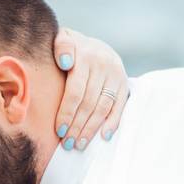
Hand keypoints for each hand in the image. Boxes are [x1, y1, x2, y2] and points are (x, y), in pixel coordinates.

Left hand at [51, 27, 129, 150]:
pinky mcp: (124, 84)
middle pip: (89, 102)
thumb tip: (66, 62)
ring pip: (103, 107)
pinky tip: (103, 136)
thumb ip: (61, 46)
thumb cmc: (72, 48)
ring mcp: (116, 75)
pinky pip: (119, 107)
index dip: (67, 112)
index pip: (76, 90)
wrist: (94, 44)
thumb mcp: (63, 38)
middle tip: (67, 144)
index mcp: (86, 55)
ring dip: (91, 128)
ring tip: (80, 144)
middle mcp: (103, 65)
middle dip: (77, 126)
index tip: (59, 131)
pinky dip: (112, 123)